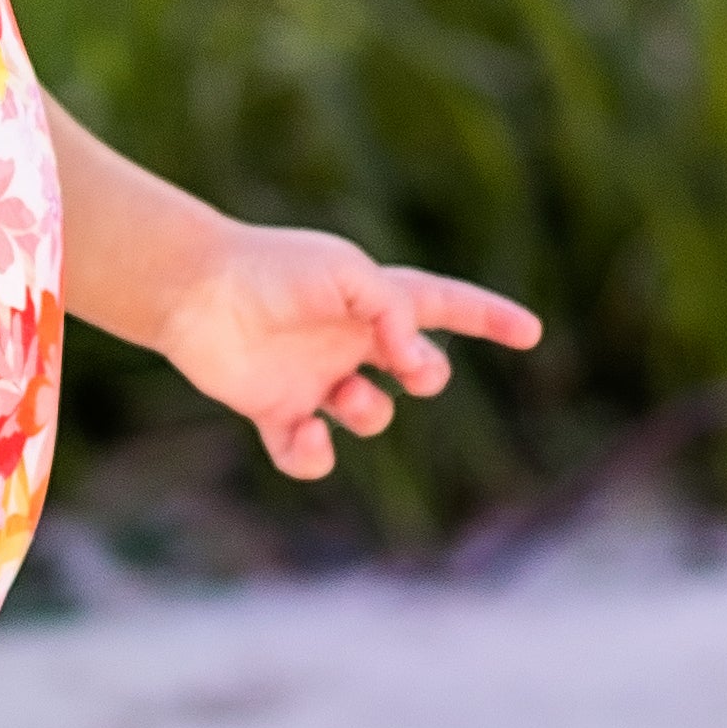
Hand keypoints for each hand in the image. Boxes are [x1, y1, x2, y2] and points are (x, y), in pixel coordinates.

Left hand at [153, 220, 541, 483]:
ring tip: (346, 396)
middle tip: (413, 372)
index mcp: (372, 299)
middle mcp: (348, 341)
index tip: (531, 332)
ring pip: (370, 416)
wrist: (195, 290)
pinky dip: (313, 456)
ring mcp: (314, 378)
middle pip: (417, 370)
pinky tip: (305, 433)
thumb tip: (415, 361)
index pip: (444, 306)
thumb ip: (393, 310)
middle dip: (430, 376)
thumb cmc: (272, 270)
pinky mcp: (275, 411)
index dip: (489, 318)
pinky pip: (308, 455)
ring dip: (372, 414)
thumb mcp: (347, 273)